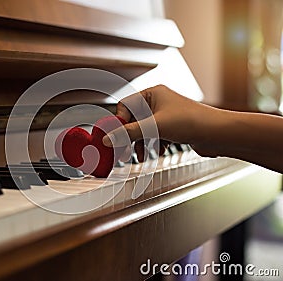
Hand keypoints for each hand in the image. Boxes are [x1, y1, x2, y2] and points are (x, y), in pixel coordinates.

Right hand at [102, 85, 221, 159]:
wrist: (218, 134)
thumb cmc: (193, 122)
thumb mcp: (154, 127)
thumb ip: (128, 133)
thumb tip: (108, 138)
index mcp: (153, 93)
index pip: (125, 106)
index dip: (119, 122)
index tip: (115, 137)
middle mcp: (158, 102)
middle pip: (134, 120)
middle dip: (129, 137)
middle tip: (123, 150)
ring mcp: (166, 115)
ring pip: (144, 130)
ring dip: (141, 143)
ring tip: (140, 155)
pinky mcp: (173, 127)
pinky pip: (155, 135)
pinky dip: (154, 144)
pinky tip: (158, 151)